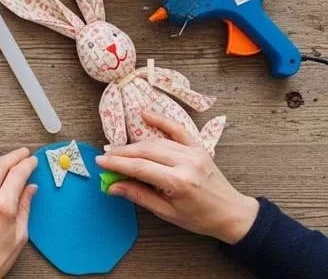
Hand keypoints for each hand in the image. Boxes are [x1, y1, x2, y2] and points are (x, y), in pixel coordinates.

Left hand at [0, 148, 38, 278]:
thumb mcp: (19, 236)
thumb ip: (25, 208)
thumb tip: (31, 188)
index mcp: (3, 207)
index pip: (17, 174)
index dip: (27, 164)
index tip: (31, 161)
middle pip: (0, 164)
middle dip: (14, 156)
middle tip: (21, 153)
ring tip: (1, 160)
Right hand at [96, 110, 259, 243]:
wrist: (232, 213)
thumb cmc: (200, 218)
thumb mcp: (166, 212)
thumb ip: (138, 195)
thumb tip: (112, 186)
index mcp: (178, 182)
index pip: (139, 167)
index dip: (116, 164)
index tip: (99, 162)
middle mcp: (186, 163)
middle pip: (145, 151)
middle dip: (121, 153)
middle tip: (105, 158)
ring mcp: (193, 152)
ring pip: (156, 142)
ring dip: (134, 144)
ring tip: (118, 150)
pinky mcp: (198, 148)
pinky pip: (177, 130)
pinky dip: (160, 121)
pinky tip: (145, 114)